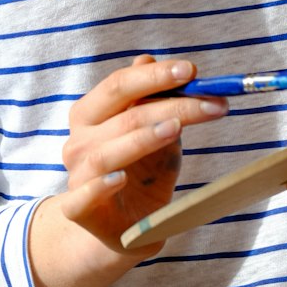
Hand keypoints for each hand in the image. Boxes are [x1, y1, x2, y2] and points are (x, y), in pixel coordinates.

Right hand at [27, 55, 226, 286]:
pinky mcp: (77, 209)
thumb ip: (153, 99)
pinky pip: (84, 195)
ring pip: (107, 151)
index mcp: (91, 113)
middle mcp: (79, 139)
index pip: (120, 84)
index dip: (155, 75)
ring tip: (176, 128)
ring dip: (143, 137)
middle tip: (210, 100)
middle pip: (123, 114)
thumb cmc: (140, 172)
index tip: (192, 70)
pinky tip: (121, 176)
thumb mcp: (155, 133)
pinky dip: (100, 184)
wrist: (121, 227)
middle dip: (168, 103)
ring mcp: (76, 174)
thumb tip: (147, 58)